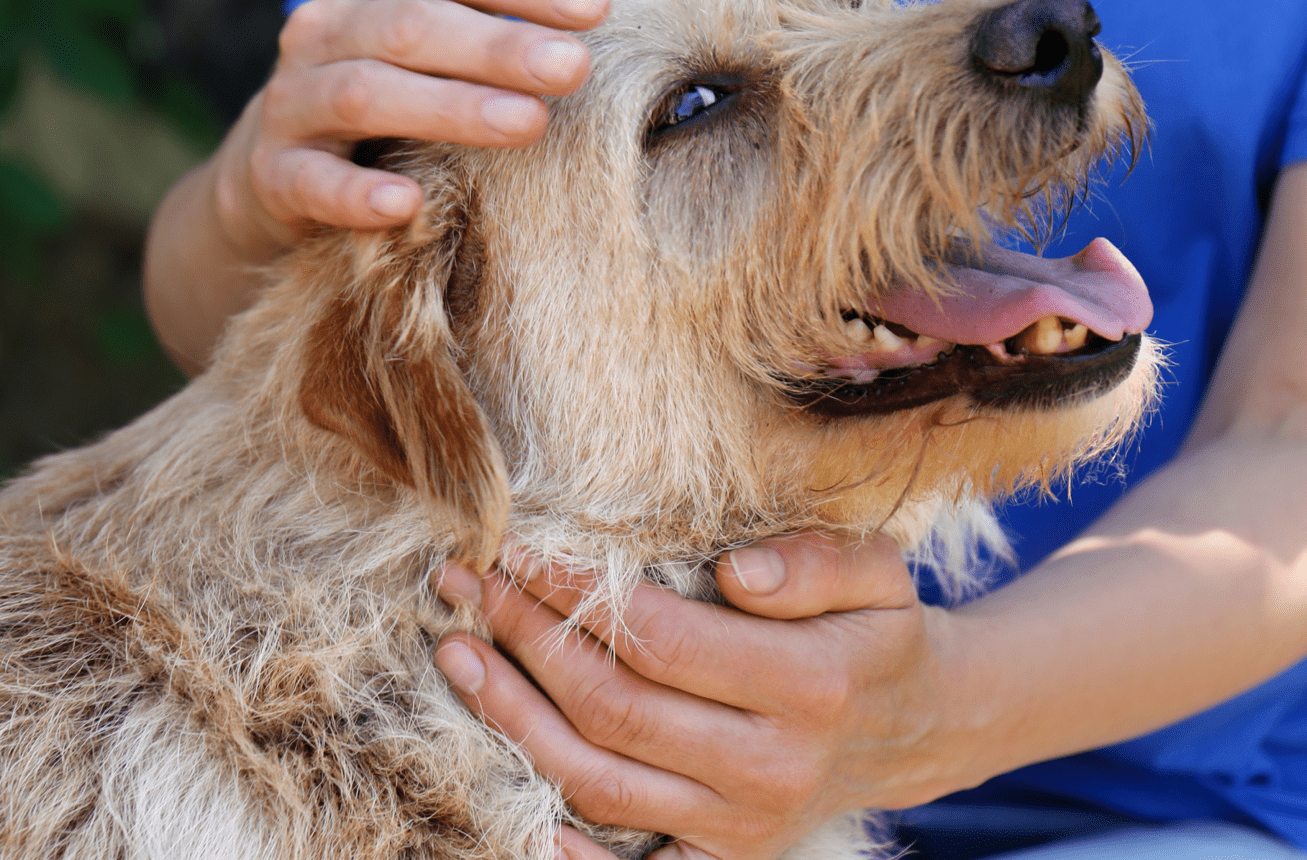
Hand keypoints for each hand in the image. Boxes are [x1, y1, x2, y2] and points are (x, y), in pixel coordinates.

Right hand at [145, 0, 612, 372]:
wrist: (274, 166)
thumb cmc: (381, 80)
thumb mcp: (425, 17)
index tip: (597, 4)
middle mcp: (325, 28)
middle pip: (414, 26)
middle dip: (500, 46)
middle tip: (574, 67)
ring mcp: (294, 101)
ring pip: (368, 94)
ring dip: (451, 109)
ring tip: (529, 124)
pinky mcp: (276, 174)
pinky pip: (314, 180)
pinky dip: (357, 193)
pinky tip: (408, 201)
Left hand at [434, 533, 979, 859]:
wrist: (918, 725)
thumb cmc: (878, 632)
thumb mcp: (877, 573)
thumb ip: (813, 563)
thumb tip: (736, 573)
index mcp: (807, 685)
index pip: (658, 637)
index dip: (578, 593)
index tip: (519, 547)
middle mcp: (770, 767)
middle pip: (613, 708)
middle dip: (526, 641)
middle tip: (470, 586)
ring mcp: (743, 826)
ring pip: (599, 781)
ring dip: (514, 718)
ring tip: (459, 655)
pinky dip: (563, 843)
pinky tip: (507, 786)